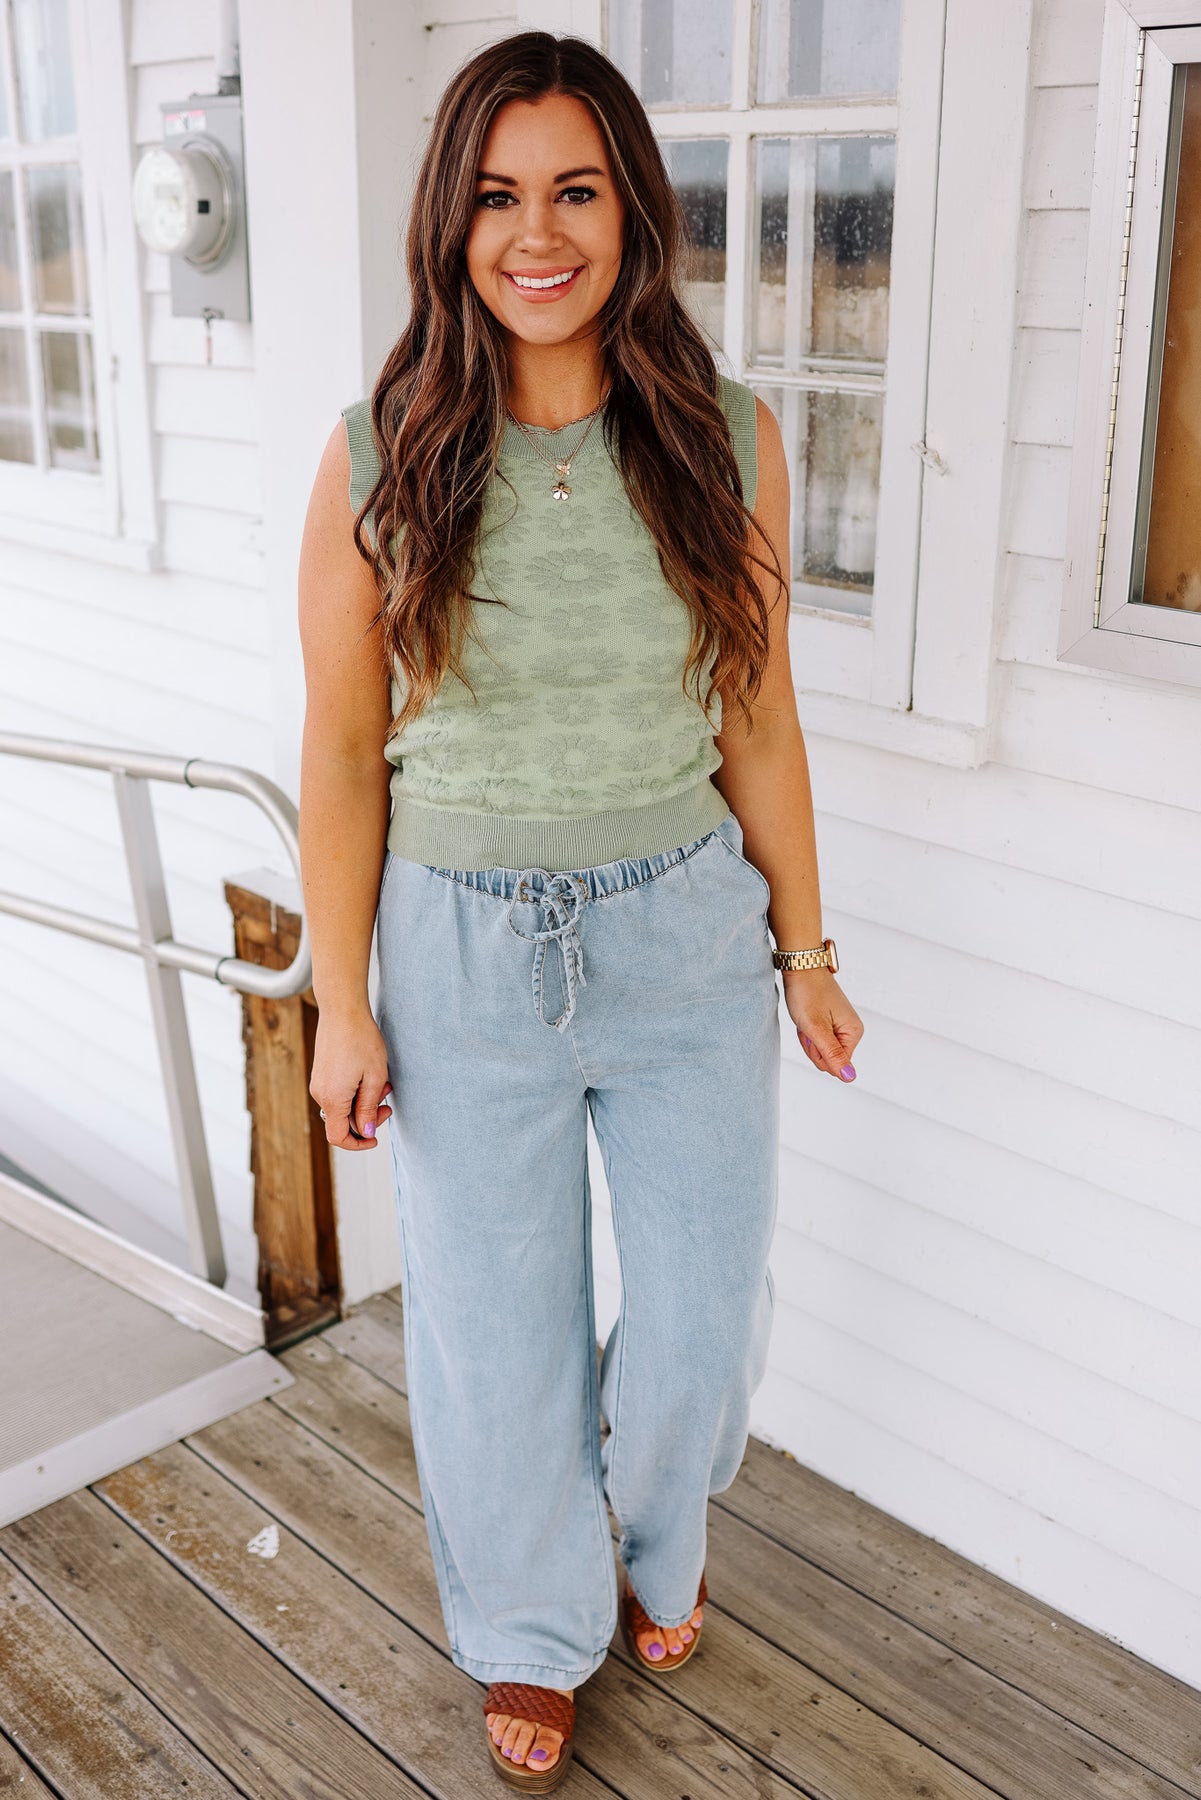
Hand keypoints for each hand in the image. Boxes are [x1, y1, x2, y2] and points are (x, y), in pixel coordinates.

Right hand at [311, 1008, 393, 1149]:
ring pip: (342, 1107)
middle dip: (367, 1117)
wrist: (342, 1010)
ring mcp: (319, 1083)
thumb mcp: (374, 1078)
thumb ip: (369, 1109)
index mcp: (333, 1099)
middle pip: (342, 1122)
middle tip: (387, 1102)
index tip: (376, 1138)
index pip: (339, 1137)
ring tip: (381, 1083)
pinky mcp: (321, 1074)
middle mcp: (320, 1094)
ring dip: (363, 1103)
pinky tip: (369, 1076)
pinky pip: (338, 1094)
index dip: (358, 1143)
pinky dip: (355, 1092)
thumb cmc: (361, 1040)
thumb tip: (366, 1132)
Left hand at [781, 969, 862, 1081]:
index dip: (818, 1053)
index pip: (835, 1065)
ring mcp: (841, 1026)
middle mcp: (851, 1030)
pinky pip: (817, 1037)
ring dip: (808, 1036)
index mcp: (854, 1032)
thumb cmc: (807, 993)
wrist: (801, 967)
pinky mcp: (831, 1021)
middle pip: (828, 1058)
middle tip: (808, 1024)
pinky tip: (806, 1016)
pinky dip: (807, 1029)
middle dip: (812, 1045)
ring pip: (820, 1049)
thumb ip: (833, 1055)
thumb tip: (850, 1077)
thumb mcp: (816, 1028)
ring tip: (806, 1018)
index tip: (813, 1032)